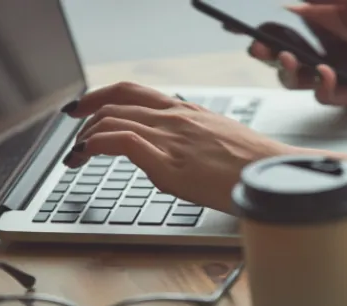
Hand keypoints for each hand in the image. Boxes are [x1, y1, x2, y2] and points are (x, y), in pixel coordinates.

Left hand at [61, 82, 292, 211]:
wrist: (273, 172)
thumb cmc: (253, 162)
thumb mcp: (219, 139)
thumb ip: (192, 140)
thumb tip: (176, 154)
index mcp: (186, 112)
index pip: (132, 92)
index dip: (100, 96)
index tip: (84, 108)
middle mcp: (175, 118)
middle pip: (115, 102)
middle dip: (85, 115)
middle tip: (73, 133)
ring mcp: (170, 139)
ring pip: (112, 119)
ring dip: (85, 136)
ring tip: (76, 155)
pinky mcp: (169, 164)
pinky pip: (121, 141)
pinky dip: (95, 144)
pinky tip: (86, 155)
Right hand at [230, 0, 346, 106]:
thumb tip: (299, 1)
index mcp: (327, 21)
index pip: (285, 27)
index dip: (263, 28)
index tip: (242, 25)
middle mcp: (328, 47)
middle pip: (282, 55)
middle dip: (263, 52)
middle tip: (259, 46)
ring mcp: (337, 72)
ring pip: (295, 78)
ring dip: (284, 70)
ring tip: (288, 58)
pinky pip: (323, 94)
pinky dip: (319, 84)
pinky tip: (326, 72)